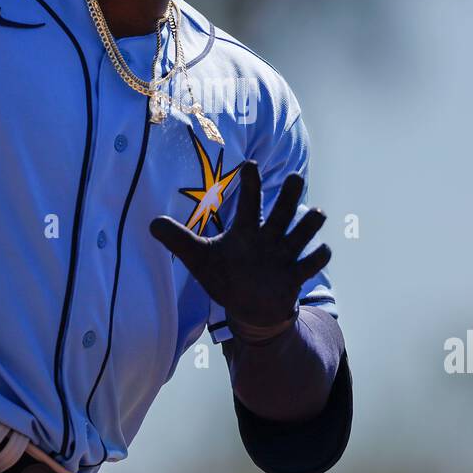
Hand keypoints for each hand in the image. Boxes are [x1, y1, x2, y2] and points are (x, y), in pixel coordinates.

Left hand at [149, 160, 330, 341]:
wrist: (250, 307)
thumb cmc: (226, 277)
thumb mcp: (200, 259)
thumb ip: (179, 240)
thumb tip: (151, 224)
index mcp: (247, 230)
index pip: (249, 201)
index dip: (250, 182)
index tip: (249, 164)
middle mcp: (269, 237)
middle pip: (282, 209)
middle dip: (289, 193)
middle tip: (294, 176)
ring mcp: (284, 255)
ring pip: (302, 232)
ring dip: (310, 223)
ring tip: (317, 214)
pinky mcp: (295, 276)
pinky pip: (311, 263)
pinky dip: (318, 257)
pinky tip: (321, 250)